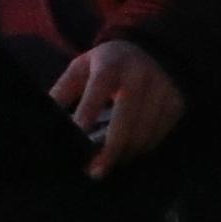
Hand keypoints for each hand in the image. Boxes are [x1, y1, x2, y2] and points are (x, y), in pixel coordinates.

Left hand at [49, 40, 185, 177]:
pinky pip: (160, 134)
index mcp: (111, 62)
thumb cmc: (107, 64)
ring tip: (108, 163)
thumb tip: (44, 120)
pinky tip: (129, 153)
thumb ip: (63, 91)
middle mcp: (139, 74)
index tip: (77, 134)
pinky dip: (143, 148)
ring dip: (125, 153)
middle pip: (127, 116)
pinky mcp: (176, 102)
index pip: (99, 88)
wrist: (152, 50)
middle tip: (95, 171)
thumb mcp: (82, 68)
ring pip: (145, 131)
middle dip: (111, 148)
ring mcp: (161, 88)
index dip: (88, 111)